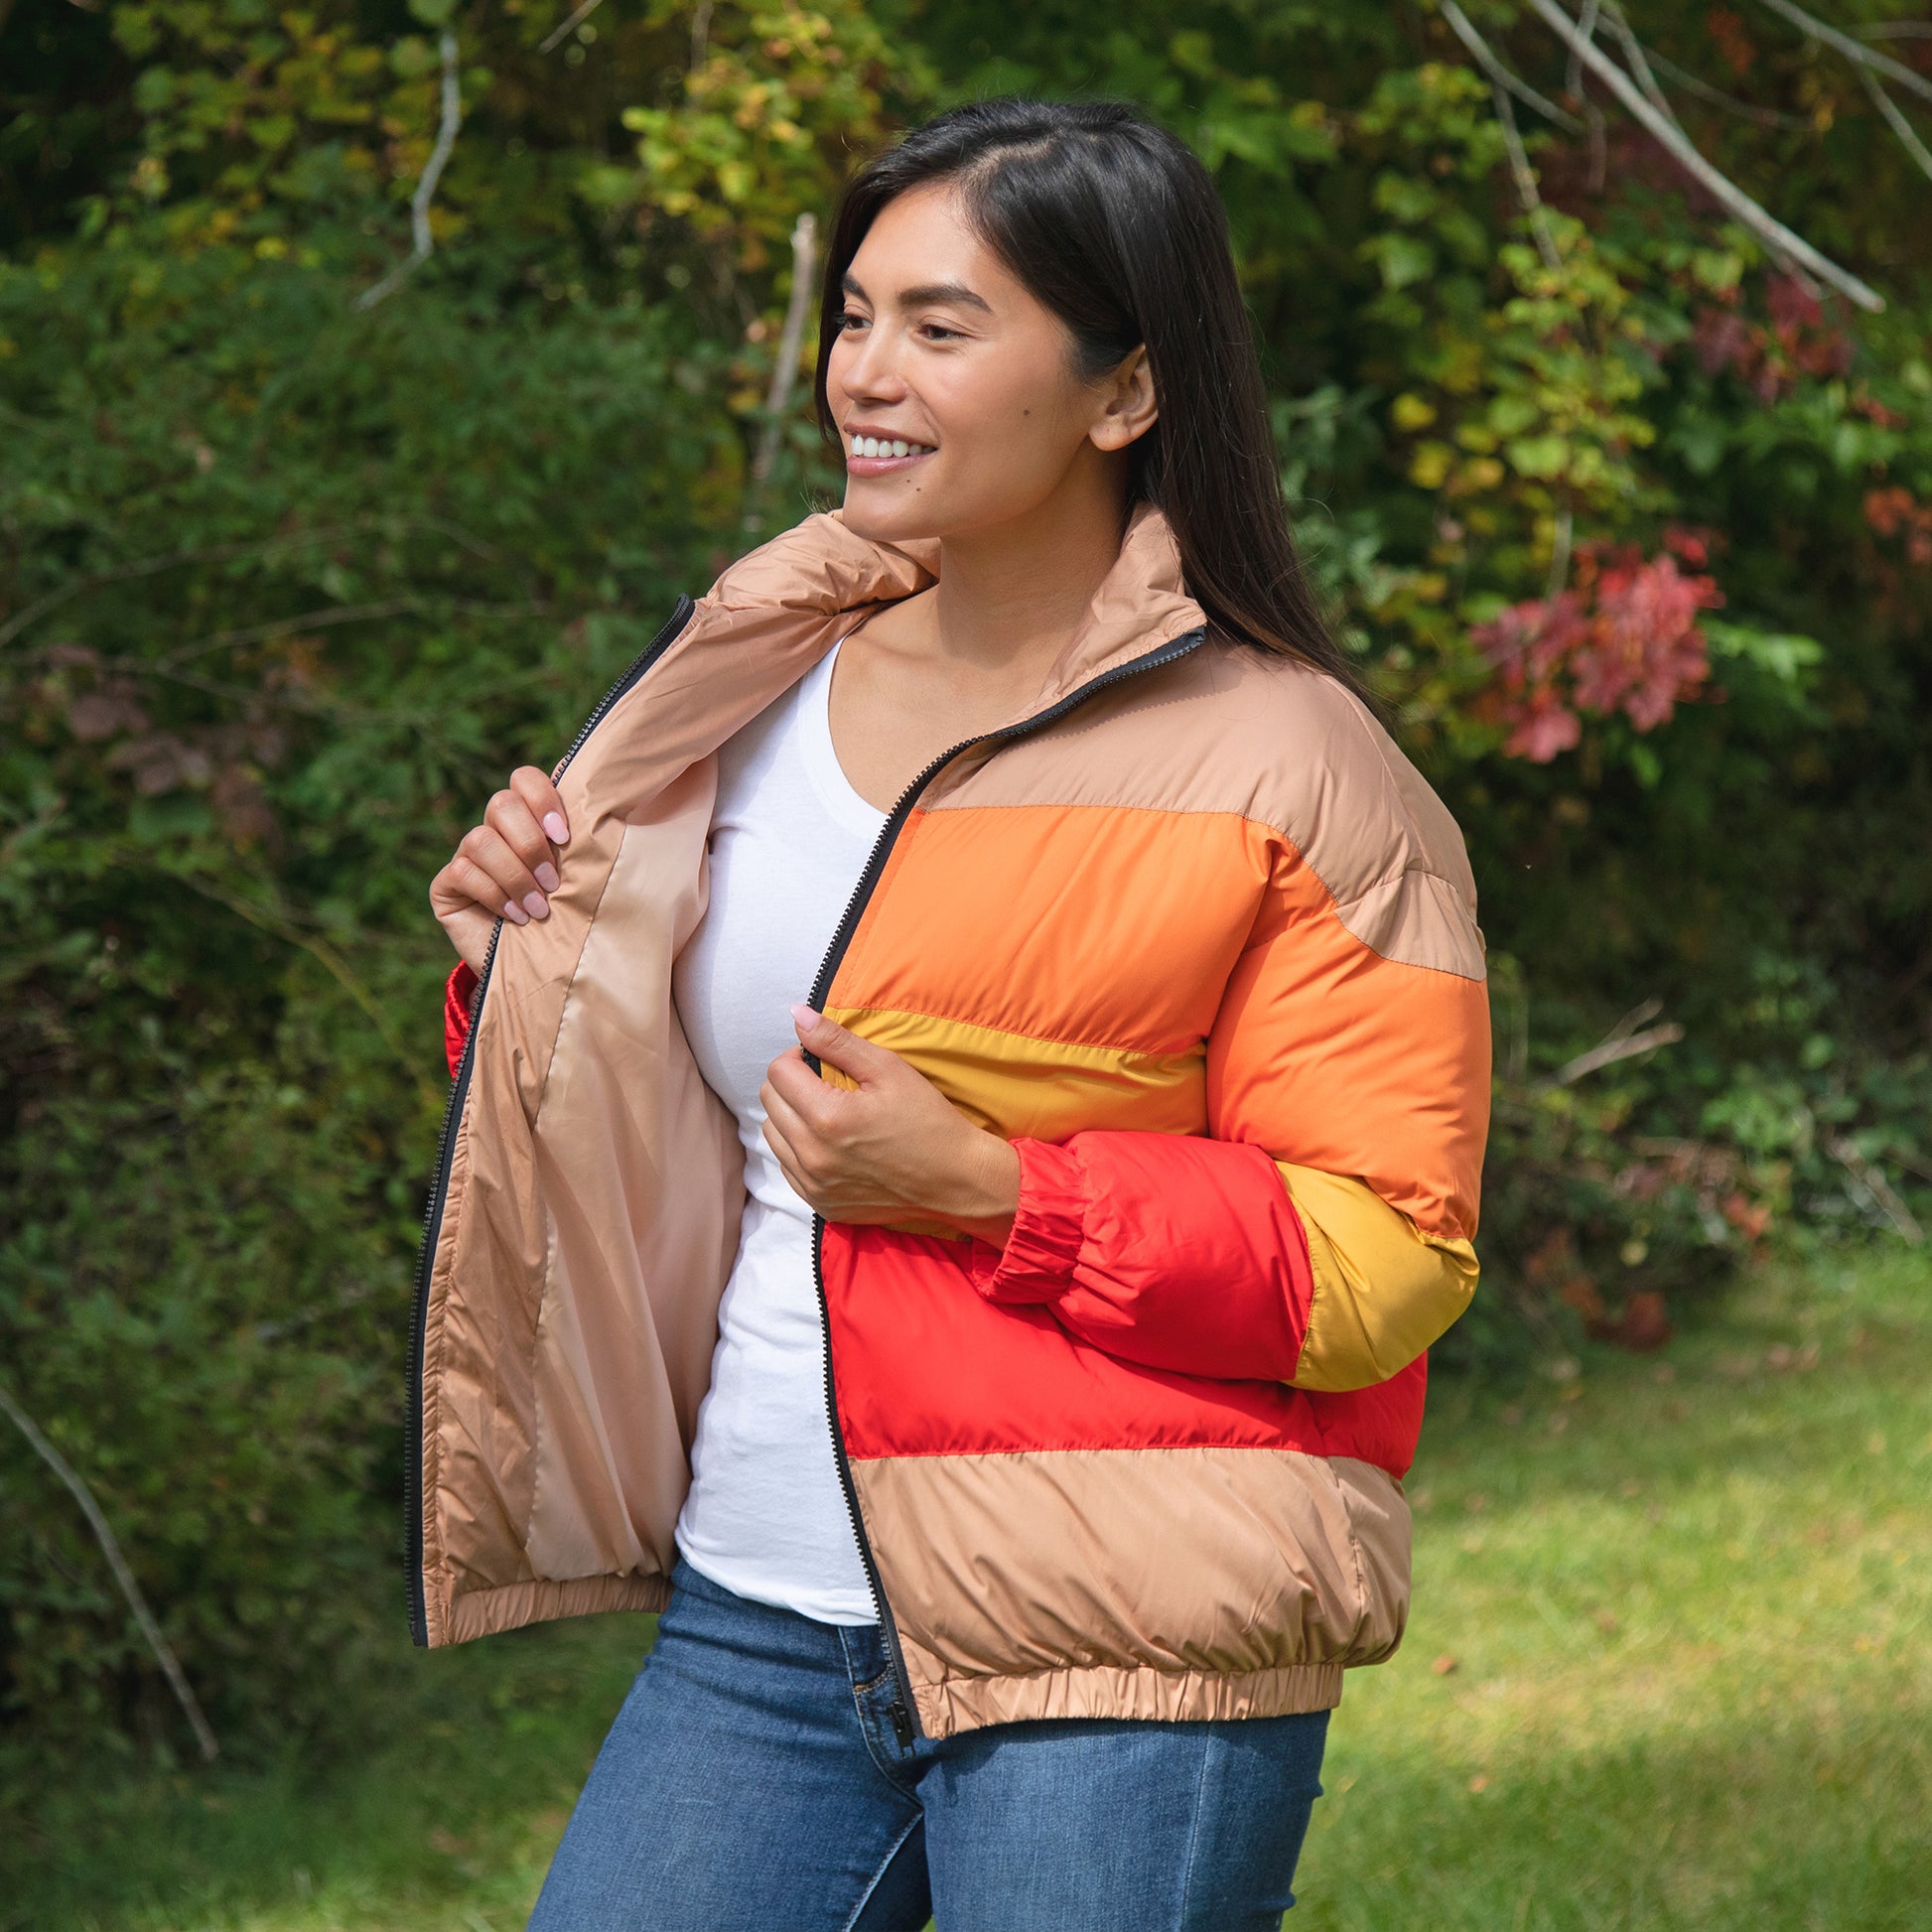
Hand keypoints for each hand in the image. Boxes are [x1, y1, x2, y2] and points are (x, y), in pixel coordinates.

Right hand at [428, 766, 571, 974]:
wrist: (542, 971)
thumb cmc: (571, 920)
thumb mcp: (585, 879)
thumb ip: (591, 842)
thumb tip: (608, 792)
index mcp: (530, 820)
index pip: (525, 779)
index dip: (542, 798)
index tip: (564, 836)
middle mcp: (496, 831)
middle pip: (502, 803)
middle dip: (531, 844)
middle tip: (553, 882)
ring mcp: (467, 856)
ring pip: (481, 839)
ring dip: (515, 876)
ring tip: (538, 908)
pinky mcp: (446, 885)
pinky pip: (462, 871)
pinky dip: (494, 895)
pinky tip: (515, 919)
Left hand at [761, 1005, 1020, 1247]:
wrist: (955, 1180)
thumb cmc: (927, 1120)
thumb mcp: (887, 1069)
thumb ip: (836, 1040)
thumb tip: (796, 1014)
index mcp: (828, 1117)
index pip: (779, 1072)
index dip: (798, 1056)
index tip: (821, 1059)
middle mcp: (813, 1155)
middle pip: (770, 1102)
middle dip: (790, 1083)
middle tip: (824, 1082)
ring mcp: (814, 1184)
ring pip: (773, 1136)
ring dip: (790, 1115)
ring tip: (825, 1111)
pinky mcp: (820, 1204)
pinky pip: (787, 1168)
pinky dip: (799, 1148)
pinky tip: (829, 1142)